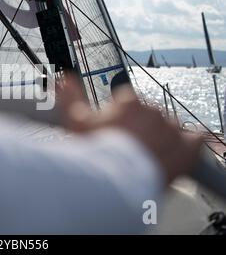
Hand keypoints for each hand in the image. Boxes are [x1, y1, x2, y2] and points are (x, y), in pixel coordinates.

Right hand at [58, 76, 202, 183]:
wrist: (117, 179)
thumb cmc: (96, 151)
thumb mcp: (76, 123)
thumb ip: (70, 98)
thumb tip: (63, 79)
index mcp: (129, 102)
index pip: (127, 102)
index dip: (120, 117)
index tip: (114, 131)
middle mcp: (153, 110)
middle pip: (148, 115)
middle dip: (139, 128)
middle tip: (127, 147)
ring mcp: (172, 128)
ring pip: (167, 128)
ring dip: (159, 138)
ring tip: (145, 156)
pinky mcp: (187, 146)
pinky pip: (194, 139)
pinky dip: (187, 145)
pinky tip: (174, 153)